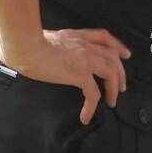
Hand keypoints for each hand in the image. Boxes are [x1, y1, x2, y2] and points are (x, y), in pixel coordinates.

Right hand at [0, 28, 131, 124]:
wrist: (27, 46)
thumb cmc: (29, 41)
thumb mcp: (49, 37)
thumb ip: (56, 43)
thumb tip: (48, 48)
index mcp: (77, 36)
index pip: (104, 37)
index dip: (118, 45)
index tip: (125, 54)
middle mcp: (85, 45)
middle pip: (113, 55)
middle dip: (120, 71)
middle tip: (122, 86)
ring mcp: (85, 58)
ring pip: (111, 72)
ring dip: (114, 88)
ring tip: (112, 101)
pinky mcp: (80, 73)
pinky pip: (93, 93)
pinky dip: (92, 106)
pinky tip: (86, 116)